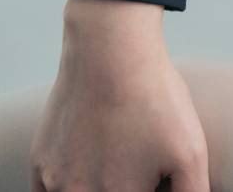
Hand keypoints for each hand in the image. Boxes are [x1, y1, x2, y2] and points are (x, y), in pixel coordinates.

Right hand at [32, 0, 210, 191]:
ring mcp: (56, 181)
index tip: (156, 175)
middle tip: (140, 158)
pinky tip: (90, 159)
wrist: (111, 54)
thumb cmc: (154, 101)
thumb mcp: (191, 153)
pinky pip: (49, 189)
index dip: (151, 185)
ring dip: (96, 181)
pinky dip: (69, 182)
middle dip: (127, 182)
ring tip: (118, 150)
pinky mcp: (41, 162)